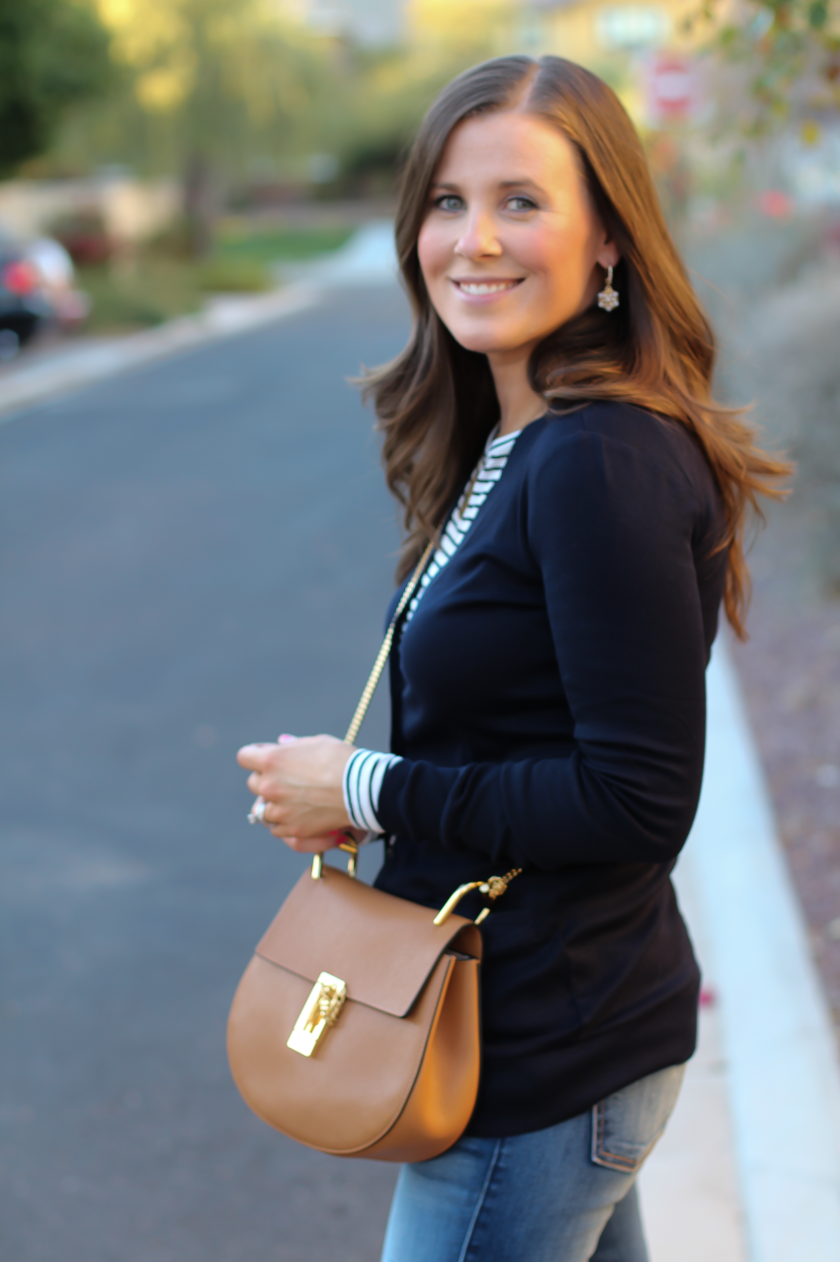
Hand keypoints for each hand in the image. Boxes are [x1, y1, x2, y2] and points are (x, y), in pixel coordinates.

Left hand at [237, 734, 354, 852]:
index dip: (255, 756)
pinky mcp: (292, 828)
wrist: (362, 789)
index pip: (244, 756)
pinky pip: (276, 828)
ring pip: (263, 808)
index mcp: (272, 760)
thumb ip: (294, 745)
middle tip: (286, 779)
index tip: (265, 757)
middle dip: (266, 780)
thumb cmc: (341, 760)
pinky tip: (298, 814)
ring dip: (274, 803)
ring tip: (293, 800)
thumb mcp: (317, 743)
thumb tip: (282, 743)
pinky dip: (283, 822)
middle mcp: (270, 786)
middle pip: (253, 783)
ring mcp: (279, 810)